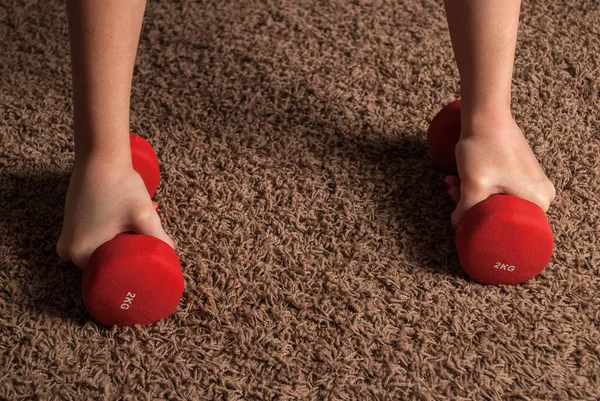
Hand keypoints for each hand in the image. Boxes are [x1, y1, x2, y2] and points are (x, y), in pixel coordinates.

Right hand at [57, 155, 174, 269]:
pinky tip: (125, 217)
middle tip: (143, 228)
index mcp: (80, 255)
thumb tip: (171, 253)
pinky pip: (95, 237)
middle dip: (129, 248)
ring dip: (123, 238)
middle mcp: (68, 251)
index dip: (133, 265)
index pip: (113, 274)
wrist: (101, 157)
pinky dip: (112, 230)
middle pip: (109, 261)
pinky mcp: (71, 224)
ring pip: (103, 248)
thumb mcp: (143, 215)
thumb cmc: (120, 186)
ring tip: (136, 219)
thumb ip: (158, 237)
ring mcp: (67, 237)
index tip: (147, 249)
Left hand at [445, 115, 555, 227]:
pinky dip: (477, 184)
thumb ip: (465, 211)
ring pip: (495, 198)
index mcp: (538, 201)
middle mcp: (541, 193)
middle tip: (453, 194)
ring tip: (451, 183)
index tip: (461, 215)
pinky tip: (457, 177)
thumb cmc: (484, 148)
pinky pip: (498, 186)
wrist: (486, 115)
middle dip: (471, 205)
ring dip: (469, 194)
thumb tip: (458, 227)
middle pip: (500, 212)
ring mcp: (532, 182)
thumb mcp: (473, 185)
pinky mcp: (520, 172)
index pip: (506, 226)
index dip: (480, 223)